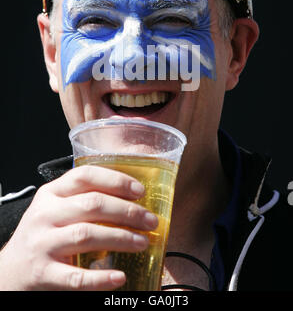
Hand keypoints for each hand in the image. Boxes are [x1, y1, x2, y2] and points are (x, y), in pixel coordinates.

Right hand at [0, 165, 157, 289]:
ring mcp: (43, 244)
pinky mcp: (43, 273)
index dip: (116, 180)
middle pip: (92, 204)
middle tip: (150, 220)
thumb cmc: (43, 234)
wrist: (9, 271)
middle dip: (127, 211)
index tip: (140, 191)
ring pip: (87, 235)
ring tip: (142, 242)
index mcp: (51, 193)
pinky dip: (101, 278)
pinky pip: (76, 276)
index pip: (85, 175)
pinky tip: (119, 276)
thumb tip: (131, 198)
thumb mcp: (55, 208)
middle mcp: (45, 214)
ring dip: (121, 238)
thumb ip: (83, 199)